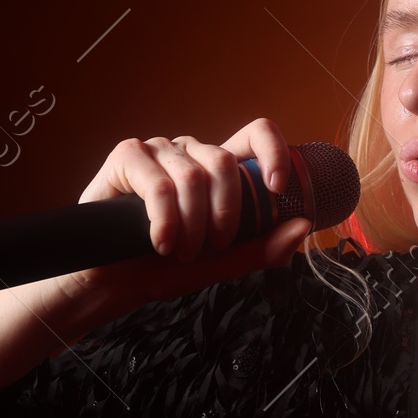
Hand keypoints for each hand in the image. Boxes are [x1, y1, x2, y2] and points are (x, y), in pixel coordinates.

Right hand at [57, 119, 310, 325]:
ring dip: (192, 225)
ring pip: (193, 175)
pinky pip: (158, 183)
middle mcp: (190, 152)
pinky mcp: (127, 156)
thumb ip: (263, 247)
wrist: (114, 282)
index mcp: (217, 169)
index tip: (277, 188)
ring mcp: (158, 150)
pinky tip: (160, 242)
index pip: (255, 134)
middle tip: (212, 246)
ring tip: (181, 253)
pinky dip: (165, 220)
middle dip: (225, 214)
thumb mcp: (223, 262)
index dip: (274, 151)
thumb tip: (303, 225)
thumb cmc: (165, 267)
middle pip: (226, 162)